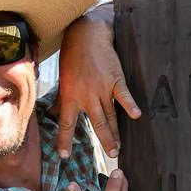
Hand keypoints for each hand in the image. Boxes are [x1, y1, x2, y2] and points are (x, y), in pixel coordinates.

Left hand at [53, 3, 140, 158]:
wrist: (86, 34)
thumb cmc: (72, 56)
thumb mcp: (63, 78)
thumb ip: (60, 99)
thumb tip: (53, 114)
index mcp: (70, 95)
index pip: (66, 123)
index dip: (65, 141)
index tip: (65, 156)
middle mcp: (86, 94)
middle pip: (96, 123)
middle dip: (104, 141)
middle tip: (111, 156)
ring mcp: (101, 87)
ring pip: (110, 114)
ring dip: (116, 132)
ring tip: (119, 146)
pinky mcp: (115, 78)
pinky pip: (123, 94)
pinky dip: (130, 105)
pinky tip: (136, 116)